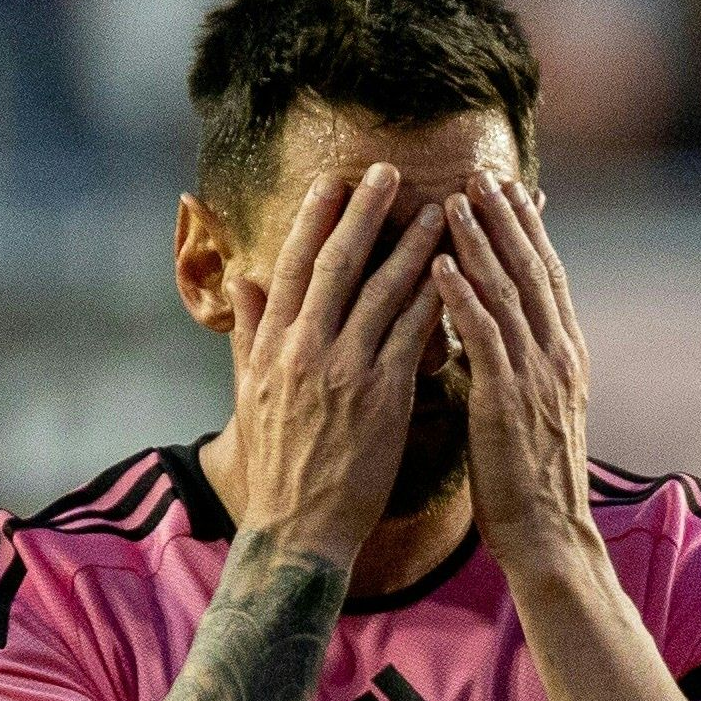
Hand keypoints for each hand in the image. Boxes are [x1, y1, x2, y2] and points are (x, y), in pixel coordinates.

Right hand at [228, 164, 445, 565]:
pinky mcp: (382, 397)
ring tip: (439, 210)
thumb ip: (250, 333)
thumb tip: (244, 282)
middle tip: (389, 171)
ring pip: (381, 293)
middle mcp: (304, 349)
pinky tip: (457, 273)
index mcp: (272, 345)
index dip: (314, 219)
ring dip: (412, 247)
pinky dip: (434, 300)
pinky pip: (412, 335)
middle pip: (336, 265)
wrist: (298, 528)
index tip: (334, 181)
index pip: (293, 267)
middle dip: (363, 214)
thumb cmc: (279, 465)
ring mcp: (343, 371)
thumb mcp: (251, 393)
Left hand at [434, 172, 598, 578]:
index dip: (526, 230)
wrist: (547, 536)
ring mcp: (536, 377)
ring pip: (508, 292)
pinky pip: (485, 337)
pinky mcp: (509, 402)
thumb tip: (488, 332)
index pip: (545, 277)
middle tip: (481, 172)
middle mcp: (556, 356)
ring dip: (481, 241)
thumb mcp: (526, 411)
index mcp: (562, 357)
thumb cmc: (526, 482)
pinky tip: (440, 264)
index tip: (506, 188)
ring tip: (456, 198)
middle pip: (532, 270)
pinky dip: (463, 295)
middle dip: (506, 218)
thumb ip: (512, 366)